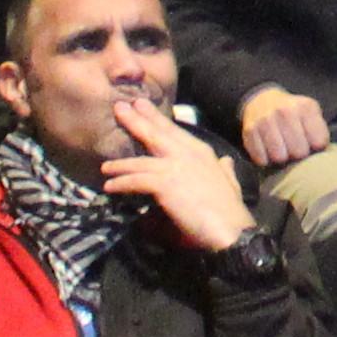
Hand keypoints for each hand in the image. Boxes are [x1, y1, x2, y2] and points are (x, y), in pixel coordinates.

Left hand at [102, 93, 258, 254]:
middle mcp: (188, 154)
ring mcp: (176, 167)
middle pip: (157, 134)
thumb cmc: (231, 211)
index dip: (158, 118)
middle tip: (120, 107)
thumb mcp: (231, 184)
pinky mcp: (165, 183)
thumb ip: (225, 171)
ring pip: (142, 159)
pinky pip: (137, 179)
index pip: (175, 131)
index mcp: (202, 153)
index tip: (142, 107)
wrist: (231, 229)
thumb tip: (226, 161)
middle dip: (137, 120)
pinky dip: (122, 182)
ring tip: (105, 167)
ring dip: (121, 164)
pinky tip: (110, 186)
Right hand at [237, 85, 331, 164]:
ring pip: (279, 157)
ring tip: (283, 149)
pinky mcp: (249, 131)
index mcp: (305, 107)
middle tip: (295, 147)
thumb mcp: (311, 113)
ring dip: (282, 157)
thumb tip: (319, 152)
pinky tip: (269, 149)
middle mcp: (285, 111)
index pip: (319, 142)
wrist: (262, 100)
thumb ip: (320, 130)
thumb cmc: (293, 113)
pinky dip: (265, 159)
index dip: (316, 147)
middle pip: (299, 152)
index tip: (312, 143)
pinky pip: (261, 159)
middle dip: (299, 153)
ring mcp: (265, 120)